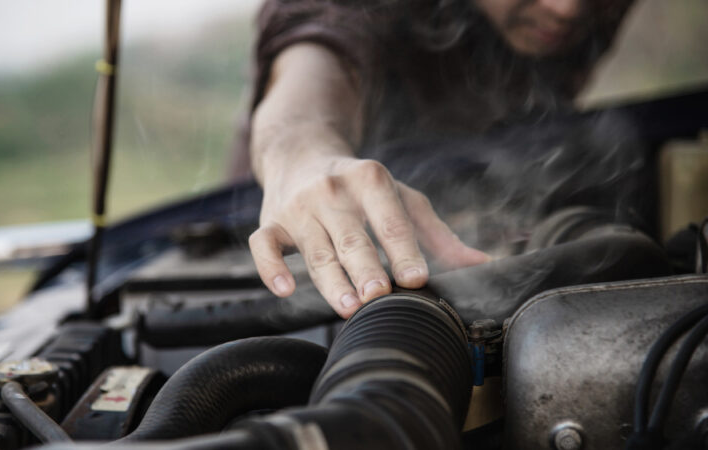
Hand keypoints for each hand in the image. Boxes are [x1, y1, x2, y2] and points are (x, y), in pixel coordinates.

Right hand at [249, 156, 489, 317]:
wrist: (301, 154)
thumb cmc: (360, 187)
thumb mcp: (401, 198)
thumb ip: (437, 234)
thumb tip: (482, 265)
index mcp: (370, 179)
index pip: (390, 219)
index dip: (403, 249)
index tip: (417, 279)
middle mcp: (332, 190)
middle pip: (351, 236)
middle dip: (365, 267)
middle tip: (379, 296)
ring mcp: (298, 206)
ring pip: (314, 248)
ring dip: (330, 280)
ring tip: (348, 307)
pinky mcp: (270, 222)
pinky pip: (262, 245)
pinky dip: (270, 267)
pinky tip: (285, 289)